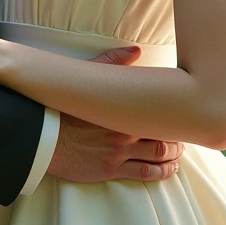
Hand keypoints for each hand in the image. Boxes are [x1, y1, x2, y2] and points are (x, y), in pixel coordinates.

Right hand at [47, 46, 183, 182]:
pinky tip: (169, 170)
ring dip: (173, 156)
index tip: (180, 115)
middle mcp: (126, 132)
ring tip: (179, 153)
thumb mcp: (88, 76)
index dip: (174, 115)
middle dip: (177, 138)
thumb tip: (136, 51)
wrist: (42, 134)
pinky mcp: (110, 169)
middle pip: (163, 136)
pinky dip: (161, 173)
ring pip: (158, 156)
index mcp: (123, 110)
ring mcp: (119, 153)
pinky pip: (144, 174)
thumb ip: (113, 63)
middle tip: (184, 137)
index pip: (159, 113)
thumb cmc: (63, 105)